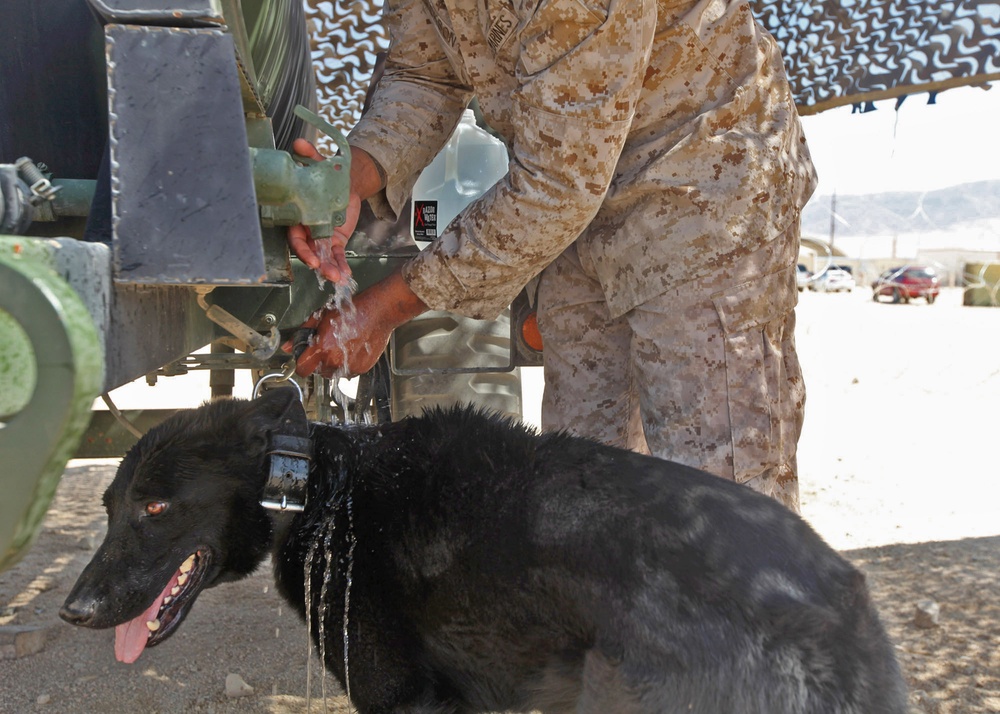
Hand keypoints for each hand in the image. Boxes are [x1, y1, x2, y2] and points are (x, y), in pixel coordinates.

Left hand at [285, 270, 428, 378]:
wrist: (378, 313)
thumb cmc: (351, 312)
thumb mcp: (321, 317)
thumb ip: (302, 334)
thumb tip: (288, 346)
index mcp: (322, 348)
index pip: (302, 369)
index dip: (301, 364)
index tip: (304, 359)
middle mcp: (335, 361)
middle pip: (317, 372)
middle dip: (319, 362)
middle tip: (327, 346)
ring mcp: (349, 367)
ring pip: (332, 373)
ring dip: (332, 364)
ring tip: (341, 347)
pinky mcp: (361, 369)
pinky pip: (348, 372)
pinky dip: (347, 364)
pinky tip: (351, 349)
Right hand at [286, 138, 359, 285]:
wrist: (345, 181)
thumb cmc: (327, 174)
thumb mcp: (319, 164)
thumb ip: (309, 156)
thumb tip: (299, 145)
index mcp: (298, 214)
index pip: (295, 236)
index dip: (302, 248)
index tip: (310, 258)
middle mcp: (307, 228)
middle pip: (308, 250)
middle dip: (316, 263)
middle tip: (325, 272)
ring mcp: (321, 236)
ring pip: (322, 256)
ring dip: (329, 268)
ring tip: (338, 278)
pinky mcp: (335, 239)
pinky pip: (336, 255)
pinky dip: (341, 265)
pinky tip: (347, 275)